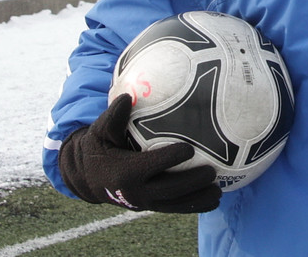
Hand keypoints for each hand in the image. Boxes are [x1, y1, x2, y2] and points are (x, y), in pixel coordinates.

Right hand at [58, 93, 221, 212]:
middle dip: (191, 182)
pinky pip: (174, 209)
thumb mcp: (100, 132)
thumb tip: (126, 97)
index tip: (189, 149)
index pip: (151, 165)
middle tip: (211, 171)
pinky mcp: (150, 207)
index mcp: (125, 171)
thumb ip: (113, 117)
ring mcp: (144, 202)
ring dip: (197, 199)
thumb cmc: (99, 149)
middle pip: (168, 189)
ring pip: (174, 204)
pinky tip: (213, 201)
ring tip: (218, 192)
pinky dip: (194, 207)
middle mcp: (136, 191)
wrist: (89, 178)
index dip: (170, 158)